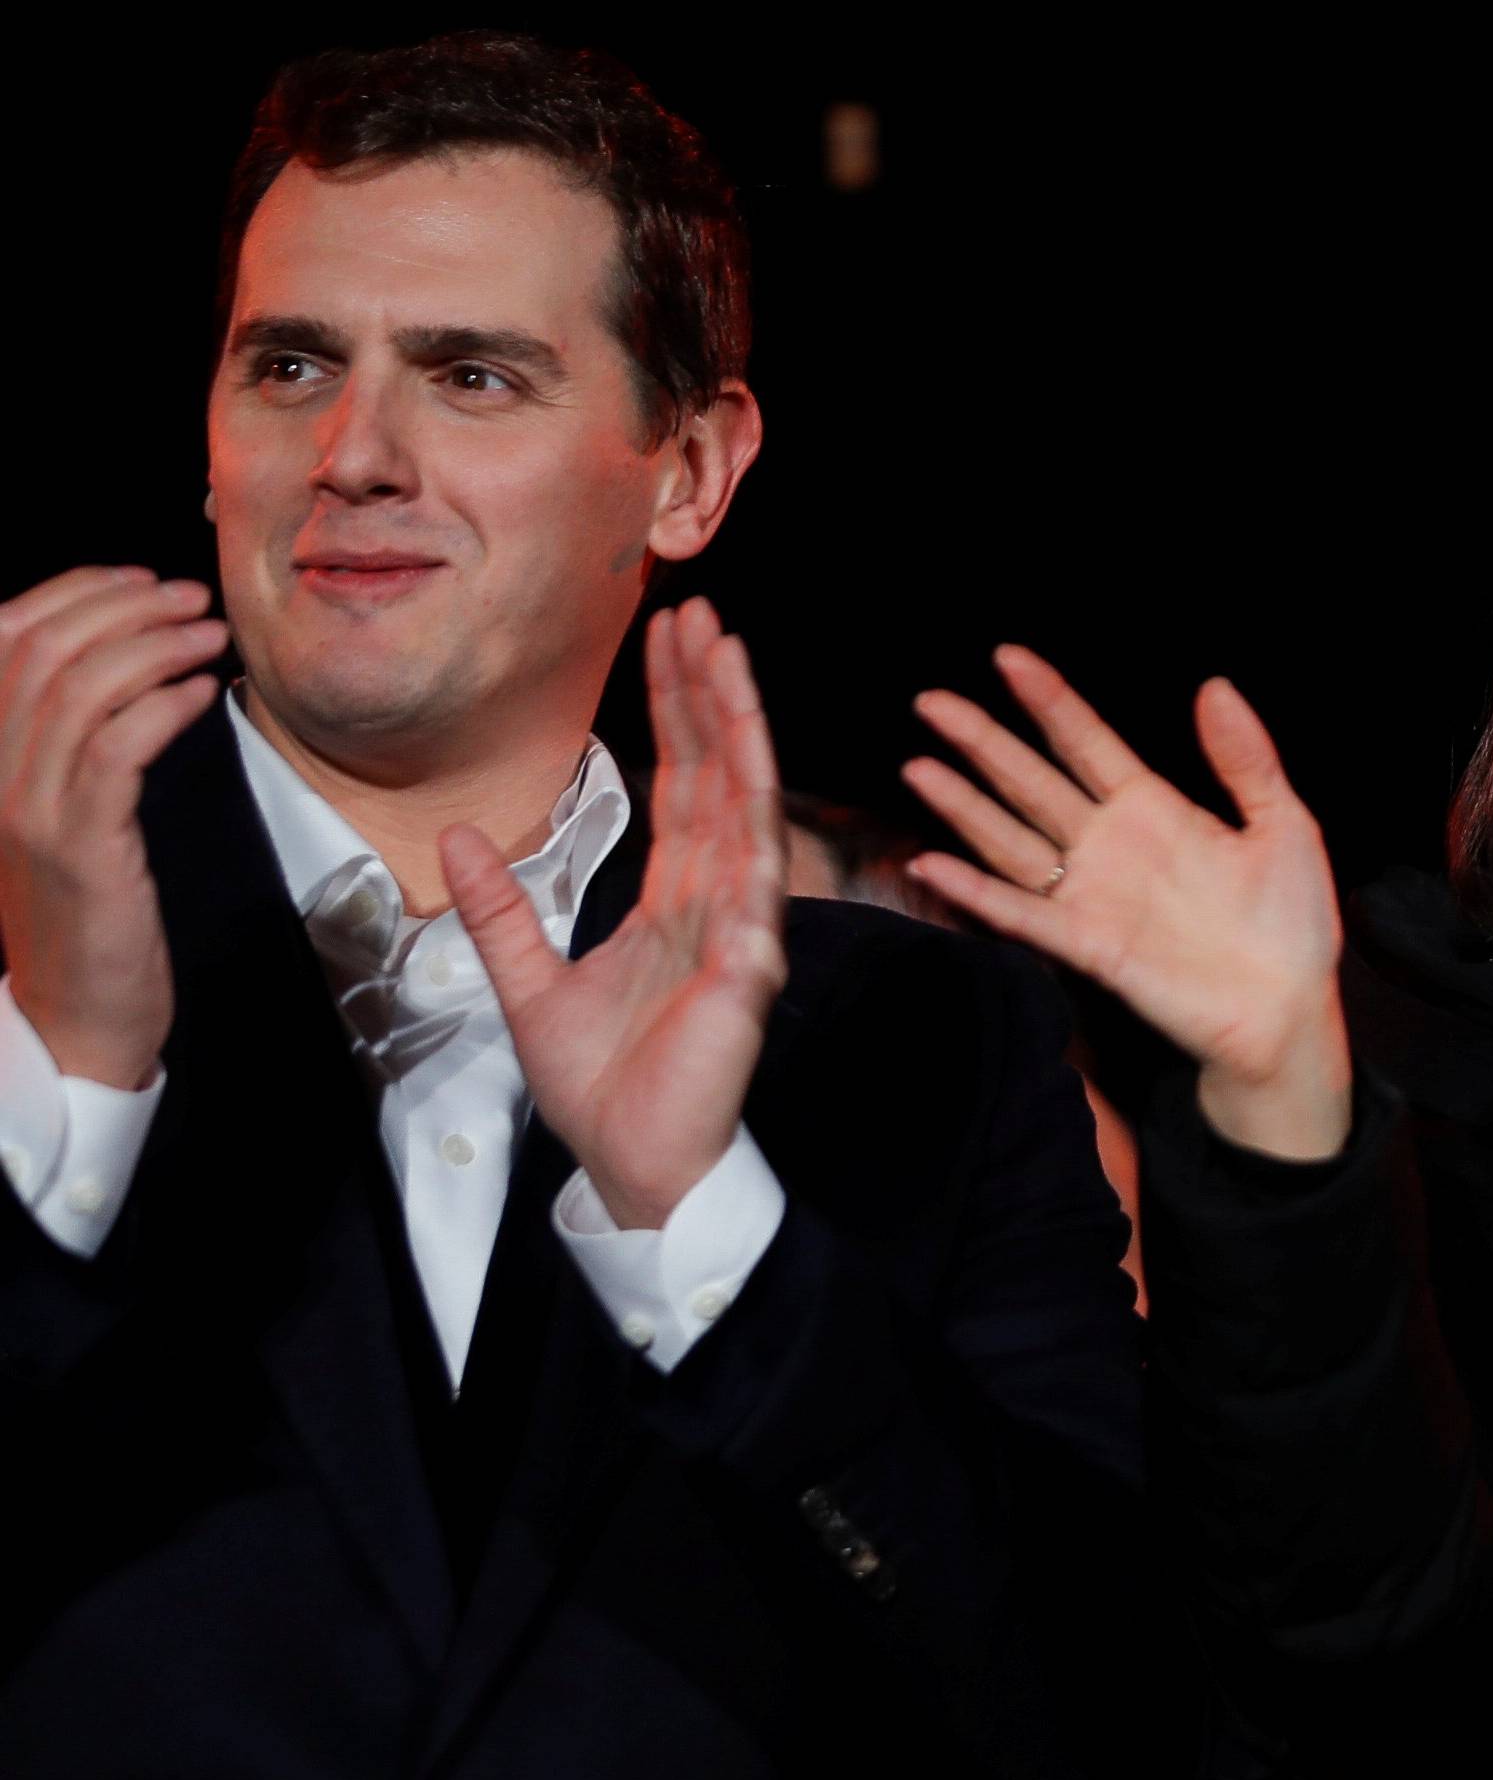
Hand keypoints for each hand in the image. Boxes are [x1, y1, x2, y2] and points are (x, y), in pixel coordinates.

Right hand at [0, 566, 228, 1087]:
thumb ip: (74, 746)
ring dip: (156, 645)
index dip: (74, 592)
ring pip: (79, 688)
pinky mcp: (82, 848)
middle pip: (43, 649)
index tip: (141, 581)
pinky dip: (165, 705)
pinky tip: (205, 694)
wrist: (78, 1021)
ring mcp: (31, 810)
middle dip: (124, 606)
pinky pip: (117, 748)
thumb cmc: (90, 918)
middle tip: (191, 599)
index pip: (5, 637)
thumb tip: (124, 666)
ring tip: (211, 636)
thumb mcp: (68, 817)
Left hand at [442, 598, 787, 1228]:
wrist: (628, 1165)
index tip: (668, 639)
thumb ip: (498, 911)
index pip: (683, 783)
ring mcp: (738, 934)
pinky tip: (746, 772)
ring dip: (740, 731)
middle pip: (720, 775)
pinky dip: (750, 831)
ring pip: (745, 810)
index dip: (678, 710)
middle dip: (712, 693)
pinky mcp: (745, 976)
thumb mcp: (528, 984)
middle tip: (702, 613)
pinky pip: (751, 892)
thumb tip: (455, 837)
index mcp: (675, 902)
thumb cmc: (602, 1088)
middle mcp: (716, 904)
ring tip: (729, 657)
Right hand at [903, 648, 1351, 1159]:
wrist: (1288, 1012)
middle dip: (982, 741)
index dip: (1047, 700)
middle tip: (930, 700)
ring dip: (964, 806)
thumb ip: (1246, 758)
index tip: (1007, 656)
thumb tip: (1214, 685)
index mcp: (1154, 808)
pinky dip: (975, 892)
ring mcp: (1093, 894)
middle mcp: (1111, 846)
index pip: (1086, 741)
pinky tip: (932, 864)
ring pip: (1012, 839)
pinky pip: (1022, 913)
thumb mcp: (1284, 823)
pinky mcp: (1088, 946)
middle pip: (1032, 781)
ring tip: (918, 766)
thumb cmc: (1291, 925)